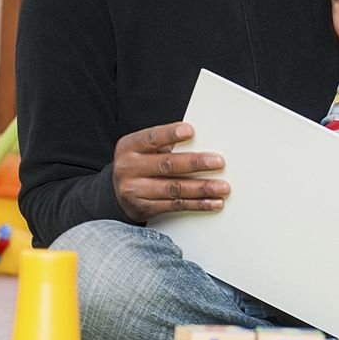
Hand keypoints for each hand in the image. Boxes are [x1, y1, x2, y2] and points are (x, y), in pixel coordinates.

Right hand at [112, 121, 229, 221]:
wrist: (116, 194)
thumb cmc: (139, 165)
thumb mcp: (143, 150)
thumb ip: (164, 146)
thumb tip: (200, 143)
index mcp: (129, 147)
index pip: (151, 138)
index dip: (170, 134)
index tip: (191, 131)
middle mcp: (129, 168)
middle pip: (166, 164)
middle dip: (195, 163)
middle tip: (218, 162)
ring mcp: (136, 190)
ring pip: (174, 188)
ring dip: (201, 188)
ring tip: (222, 187)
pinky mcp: (145, 208)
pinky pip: (176, 205)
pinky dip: (198, 204)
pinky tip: (213, 202)